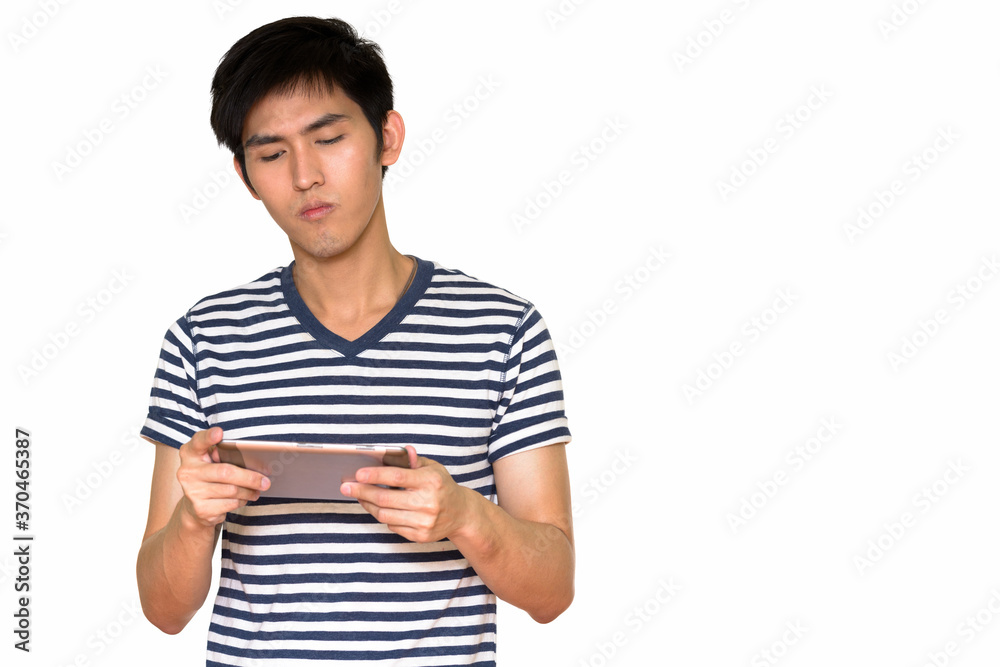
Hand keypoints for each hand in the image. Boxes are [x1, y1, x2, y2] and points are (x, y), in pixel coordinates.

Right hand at [175, 427, 269, 527]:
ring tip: (258, 489)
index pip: (198, 441)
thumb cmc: (210, 478)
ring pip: (231, 490)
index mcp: (190, 454)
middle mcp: (187, 471)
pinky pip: (230, 503)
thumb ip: (224, 456)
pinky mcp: (201, 509)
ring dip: (249, 490)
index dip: (208, 437)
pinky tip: (244, 498)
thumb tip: (255, 462)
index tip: (219, 432)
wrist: (194, 509)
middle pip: (225, 472)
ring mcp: (192, 491)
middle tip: (266, 481)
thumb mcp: (211, 463)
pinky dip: (242, 501)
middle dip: (250, 477)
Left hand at [341, 446, 474, 542]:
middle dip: (362, 491)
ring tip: (360, 496)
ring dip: (368, 505)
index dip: (374, 476)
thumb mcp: (433, 468)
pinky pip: (392, 526)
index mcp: (430, 481)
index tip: (357, 473)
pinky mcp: (420, 536)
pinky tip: (378, 507)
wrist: (461, 514)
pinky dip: (383, 516)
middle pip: (385, 499)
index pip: (396, 477)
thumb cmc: (442, 486)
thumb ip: (413, 460)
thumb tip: (398, 451)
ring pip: (384, 515)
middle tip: (346, 486)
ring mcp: (424, 522)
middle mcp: (428, 503)